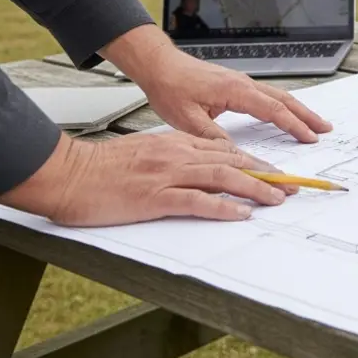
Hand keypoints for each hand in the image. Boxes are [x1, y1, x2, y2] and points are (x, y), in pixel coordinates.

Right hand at [0, 131, 292, 226]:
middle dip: (266, 173)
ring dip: (255, 188)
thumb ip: (172, 159)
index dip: (254, 161)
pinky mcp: (154, 197)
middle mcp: (176, 155)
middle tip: (290, 185)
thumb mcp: (143, 155)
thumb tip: (197, 170)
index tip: (275, 171)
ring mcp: (166, 175)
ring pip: (223, 177)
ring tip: (277, 198)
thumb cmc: (99, 170)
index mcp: (174, 144)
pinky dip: (223, 207)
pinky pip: (197, 201)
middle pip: (232, 160)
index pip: (225, 149)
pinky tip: (242, 213)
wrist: (67, 174)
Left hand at [101, 25, 331, 142]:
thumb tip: (235, 156)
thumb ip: (213, 139)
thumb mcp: (187, 120)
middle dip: (307, 115)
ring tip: (313, 123)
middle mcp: (243, 83)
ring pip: (278, 96)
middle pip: (284, 100)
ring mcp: (241, 82)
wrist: (159, 65)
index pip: (273, 110)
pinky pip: (267, 95)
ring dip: (298, 109)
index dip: (294, 125)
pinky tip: (285, 112)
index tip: (309, 138)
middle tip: (325, 129)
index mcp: (235, 91)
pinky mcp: (236, 84)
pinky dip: (282, 105)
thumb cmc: (170, 87)